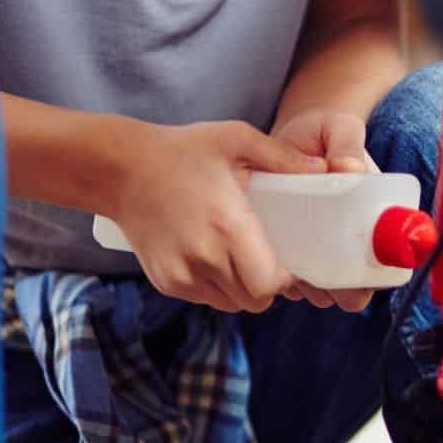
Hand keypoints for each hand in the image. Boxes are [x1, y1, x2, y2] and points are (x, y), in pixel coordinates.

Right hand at [109, 120, 323, 313]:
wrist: (119, 169)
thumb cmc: (182, 150)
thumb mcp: (235, 139)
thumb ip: (282, 156)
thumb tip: (323, 168)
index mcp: (228, 226)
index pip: (271, 283)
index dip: (286, 277)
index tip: (290, 259)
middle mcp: (205, 258)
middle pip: (255, 300)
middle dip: (269, 285)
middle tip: (270, 259)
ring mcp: (183, 274)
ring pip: (231, 304)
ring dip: (243, 288)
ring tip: (243, 257)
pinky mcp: (166, 282)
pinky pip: (206, 298)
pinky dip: (217, 287)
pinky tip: (216, 257)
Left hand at [272, 108, 376, 312]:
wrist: (291, 136)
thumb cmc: (323, 131)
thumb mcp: (340, 129)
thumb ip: (347, 143)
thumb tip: (349, 168)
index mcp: (377, 219)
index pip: (386, 265)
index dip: (373, 279)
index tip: (354, 271)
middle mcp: (355, 243)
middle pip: (355, 292)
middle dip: (337, 290)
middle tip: (315, 270)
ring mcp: (325, 252)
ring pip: (323, 293)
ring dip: (309, 287)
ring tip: (292, 259)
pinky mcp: (296, 255)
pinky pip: (294, 284)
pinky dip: (286, 279)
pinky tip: (275, 256)